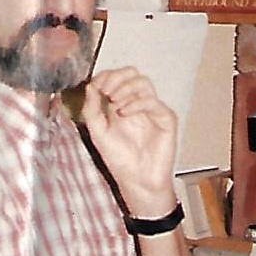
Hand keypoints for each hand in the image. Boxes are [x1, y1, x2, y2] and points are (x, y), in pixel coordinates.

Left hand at [83, 67, 177, 215]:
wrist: (137, 182)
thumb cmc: (119, 159)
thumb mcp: (98, 132)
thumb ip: (92, 109)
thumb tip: (90, 86)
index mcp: (122, 104)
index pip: (117, 78)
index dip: (106, 77)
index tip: (96, 86)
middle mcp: (138, 104)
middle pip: (132, 74)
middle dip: (117, 78)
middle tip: (106, 91)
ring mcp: (153, 110)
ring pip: (143, 82)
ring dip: (125, 88)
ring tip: (114, 102)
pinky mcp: (166, 119)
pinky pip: (152, 101)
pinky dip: (136, 103)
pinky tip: (124, 113)